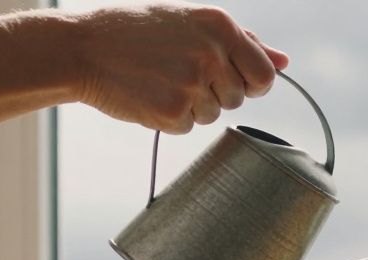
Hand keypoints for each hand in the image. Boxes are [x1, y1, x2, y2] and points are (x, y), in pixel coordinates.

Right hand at [72, 3, 289, 133]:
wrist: (83, 48)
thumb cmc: (138, 33)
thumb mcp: (193, 23)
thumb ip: (243, 43)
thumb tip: (284, 62)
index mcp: (221, 26)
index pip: (265, 75)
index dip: (252, 84)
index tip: (230, 79)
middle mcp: (211, 53)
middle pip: (238, 98)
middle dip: (215, 92)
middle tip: (179, 71)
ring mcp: (192, 84)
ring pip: (213, 114)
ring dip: (192, 105)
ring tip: (161, 78)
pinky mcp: (172, 111)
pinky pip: (188, 127)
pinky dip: (170, 118)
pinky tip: (149, 93)